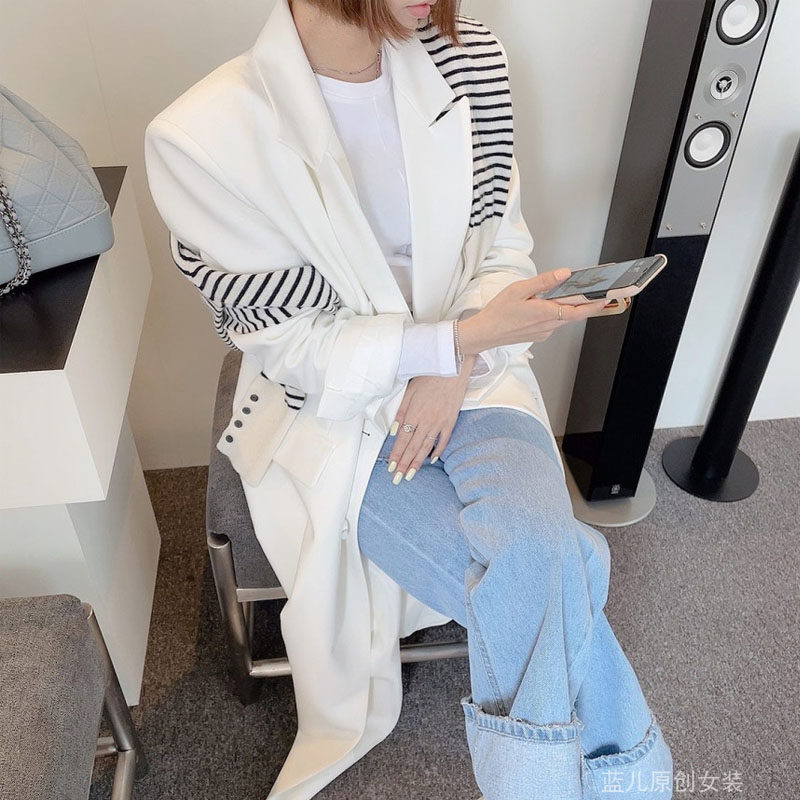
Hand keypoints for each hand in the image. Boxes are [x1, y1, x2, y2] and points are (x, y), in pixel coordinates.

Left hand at [386, 355, 477, 482]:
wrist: (453, 365)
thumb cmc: (431, 373)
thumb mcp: (410, 389)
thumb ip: (401, 411)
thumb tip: (395, 429)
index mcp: (414, 412)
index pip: (402, 439)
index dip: (396, 455)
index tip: (391, 467)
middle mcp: (426, 420)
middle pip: (412, 447)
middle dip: (404, 464)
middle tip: (398, 478)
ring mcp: (440, 422)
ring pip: (426, 447)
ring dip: (417, 462)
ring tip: (411, 474)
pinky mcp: (451, 420)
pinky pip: (443, 440)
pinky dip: (437, 451)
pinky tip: (431, 459)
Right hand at [457, 268, 610, 354]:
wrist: (484, 333)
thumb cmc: (498, 313)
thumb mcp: (519, 290)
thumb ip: (544, 282)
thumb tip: (564, 274)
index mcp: (546, 313)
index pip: (579, 310)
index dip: (595, 304)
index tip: (607, 297)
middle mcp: (549, 325)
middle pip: (573, 313)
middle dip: (582, 302)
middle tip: (590, 290)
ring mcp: (544, 332)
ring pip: (562, 317)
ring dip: (564, 306)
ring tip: (556, 294)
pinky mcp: (539, 335)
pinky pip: (552, 322)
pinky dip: (553, 312)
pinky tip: (540, 306)